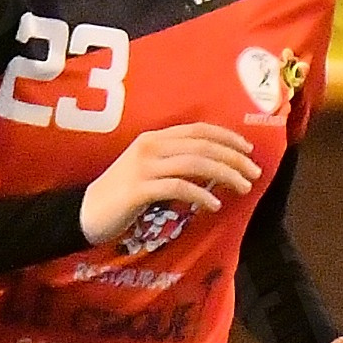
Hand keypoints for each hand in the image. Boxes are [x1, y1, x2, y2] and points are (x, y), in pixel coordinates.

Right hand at [80, 123, 260, 246]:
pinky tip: (215, 205)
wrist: (87, 211)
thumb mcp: (151, 170)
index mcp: (153, 139)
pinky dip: (200, 194)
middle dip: (233, 158)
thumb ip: (178, 162)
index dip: (226, 136)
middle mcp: (149, 147)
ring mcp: (142, 167)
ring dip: (224, 174)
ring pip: (194, 164)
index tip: (248, 149)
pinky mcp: (138, 189)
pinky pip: (177, 187)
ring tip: (244, 188)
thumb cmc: (124, 193)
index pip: (197, 130)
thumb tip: (218, 166)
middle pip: (201, 146)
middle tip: (255, 173)